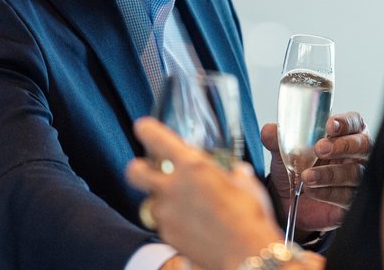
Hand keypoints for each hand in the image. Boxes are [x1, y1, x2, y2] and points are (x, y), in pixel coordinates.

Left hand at [127, 117, 282, 269]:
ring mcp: (167, 214)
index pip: (156, 138)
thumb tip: (236, 171)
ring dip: (161, 199)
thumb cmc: (248, 218)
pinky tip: (190, 223)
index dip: (146, 130)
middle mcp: (173, 187)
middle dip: (138, 168)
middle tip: (149, 169)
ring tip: (183, 204)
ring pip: (150, 200)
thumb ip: (233, 173)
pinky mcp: (167, 236)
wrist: (246, 255)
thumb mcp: (245, 184)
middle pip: (135, 171)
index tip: (143, 127)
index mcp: (192, 166)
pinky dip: (171, 220)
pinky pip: (161, 222)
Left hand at [262, 111, 371, 232]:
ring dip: (330, 174)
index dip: (345, 122)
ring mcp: (357, 177)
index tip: (330, 125)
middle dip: (341, 146)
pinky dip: (328, 193)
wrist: (289, 197)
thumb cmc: (295, 164)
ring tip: (306, 176)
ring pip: (354, 173)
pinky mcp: (353, 201)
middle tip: (320, 149)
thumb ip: (277, 138)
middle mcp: (356, 153)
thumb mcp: (284, 149)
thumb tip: (269, 130)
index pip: (354, 122)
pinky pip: (347, 197)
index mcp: (344, 132)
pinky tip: (312, 191)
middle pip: (362, 145)